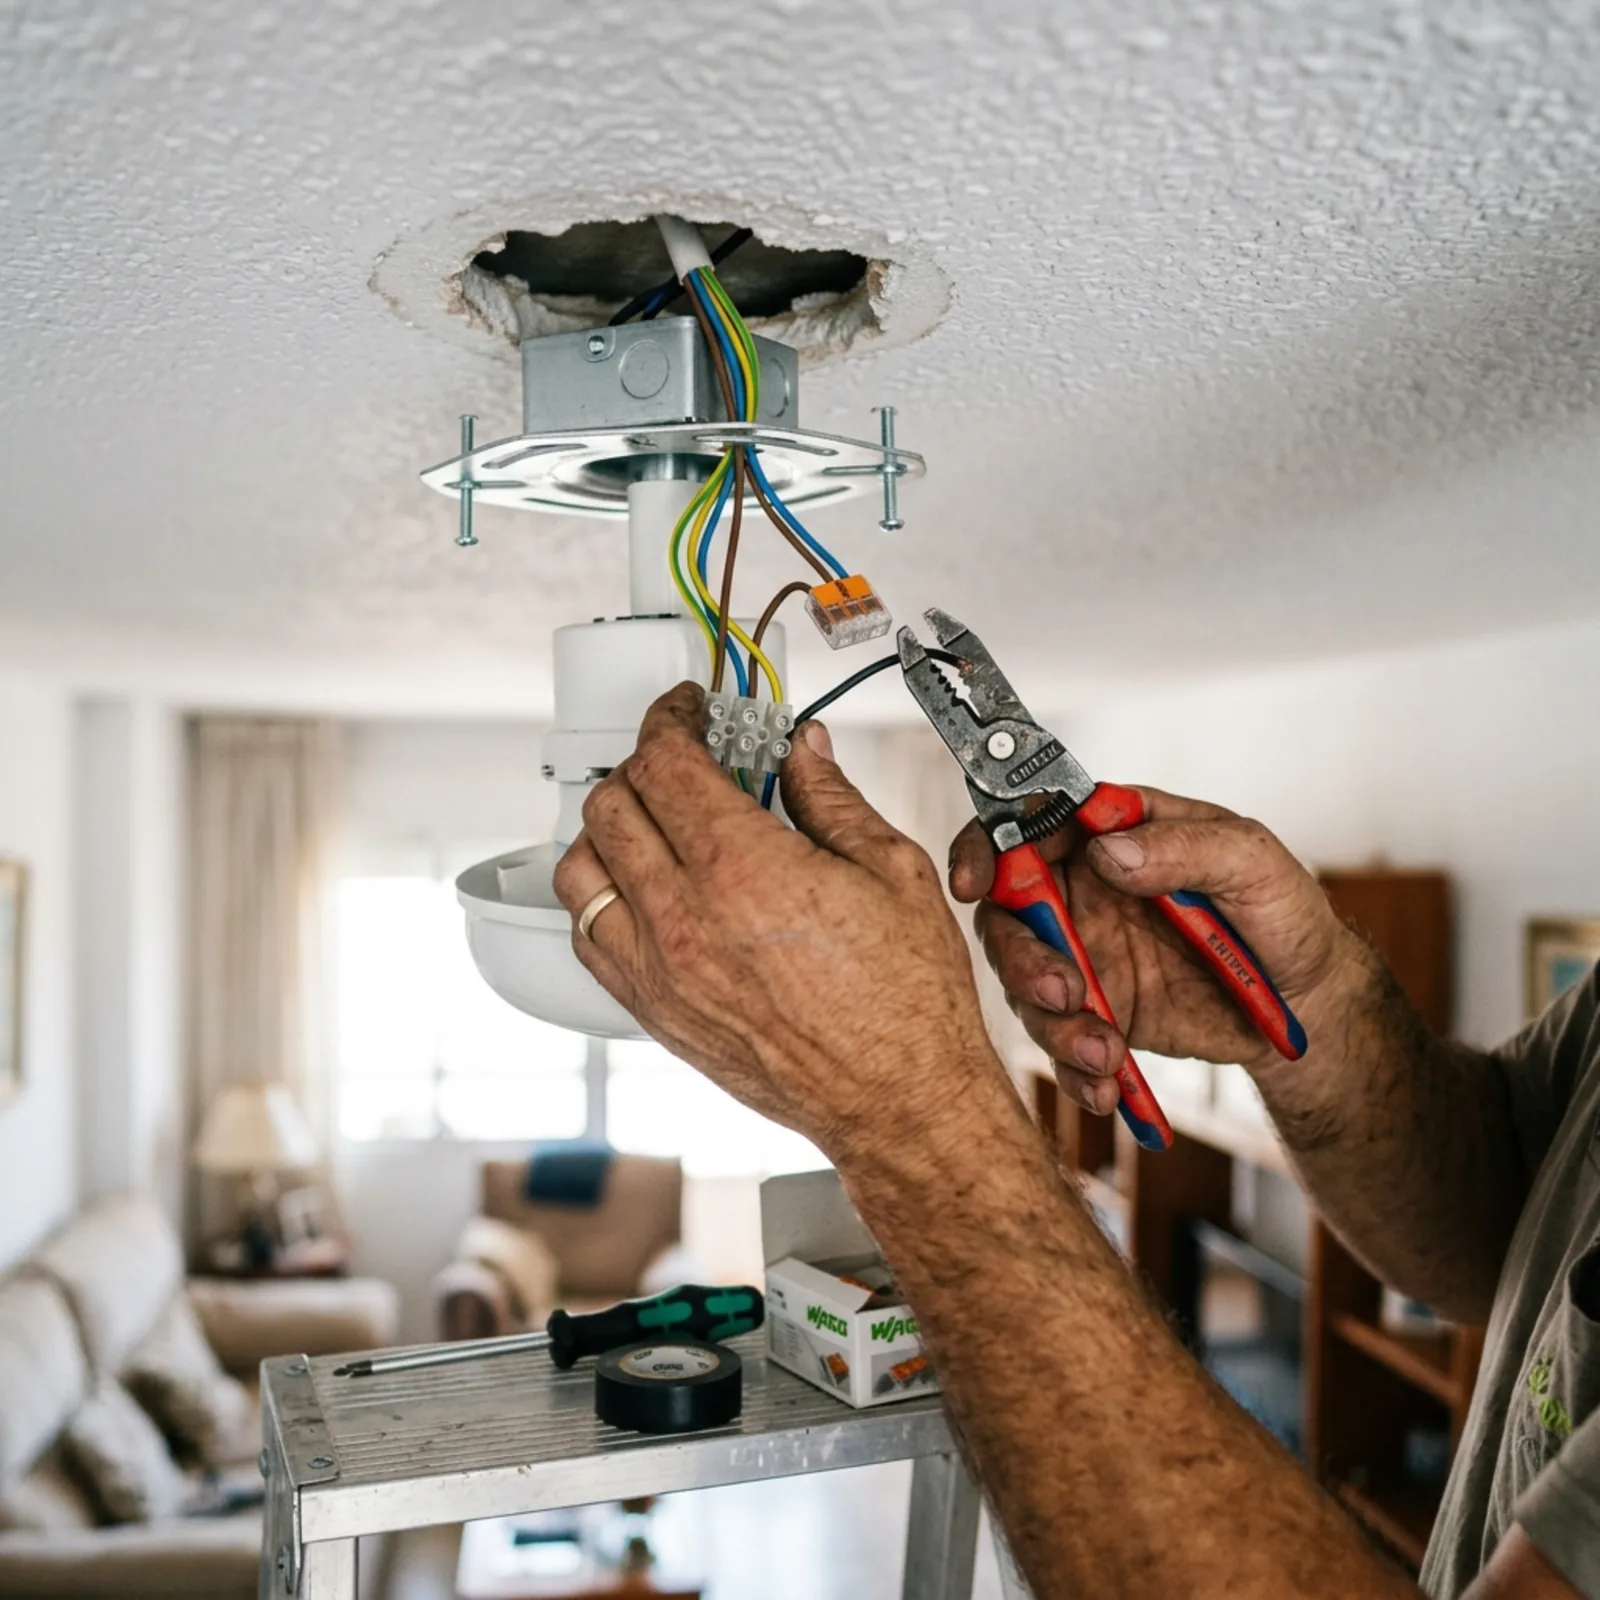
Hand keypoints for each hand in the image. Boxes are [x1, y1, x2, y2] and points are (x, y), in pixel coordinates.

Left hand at [553, 684, 1001, 1161]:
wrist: (899, 1100)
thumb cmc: (906, 999)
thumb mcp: (892, 869)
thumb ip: (831, 798)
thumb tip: (801, 752)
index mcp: (742, 866)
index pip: (664, 761)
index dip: (669, 718)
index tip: (686, 712)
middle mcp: (684, 915)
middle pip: (612, 804)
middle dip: (643, 765)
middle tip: (682, 762)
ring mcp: (659, 968)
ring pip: (580, 870)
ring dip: (609, 830)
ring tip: (654, 823)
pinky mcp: (655, 1011)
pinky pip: (588, 937)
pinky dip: (602, 897)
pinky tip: (642, 889)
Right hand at [948, 790, 1365, 1115]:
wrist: (1307, 1003)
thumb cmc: (1282, 913)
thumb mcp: (1251, 862)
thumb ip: (1183, 848)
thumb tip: (1106, 850)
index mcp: (1113, 835)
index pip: (1028, 824)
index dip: (987, 846)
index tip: (976, 884)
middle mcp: (1082, 891)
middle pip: (1008, 914)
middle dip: (1022, 959)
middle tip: (1064, 994)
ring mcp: (1084, 954)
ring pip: (1026, 985)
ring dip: (1054, 1025)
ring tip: (1106, 1052)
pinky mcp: (1096, 1012)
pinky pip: (1061, 1042)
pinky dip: (1074, 1070)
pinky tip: (1105, 1086)